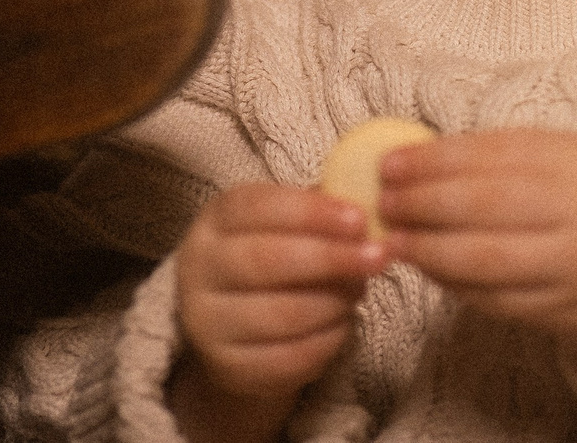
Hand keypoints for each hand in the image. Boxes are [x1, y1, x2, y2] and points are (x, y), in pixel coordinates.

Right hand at [171, 183, 385, 440]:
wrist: (229, 328)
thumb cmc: (267, 262)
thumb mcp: (279, 227)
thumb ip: (315, 215)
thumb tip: (364, 212)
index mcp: (214, 221)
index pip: (257, 208)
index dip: (311, 213)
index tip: (360, 220)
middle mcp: (199, 269)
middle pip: (266, 260)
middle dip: (330, 258)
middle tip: (377, 258)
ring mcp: (207, 322)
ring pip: (281, 314)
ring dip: (334, 302)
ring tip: (359, 292)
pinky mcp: (228, 367)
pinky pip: (289, 357)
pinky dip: (327, 340)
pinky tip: (344, 324)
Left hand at [377, 130, 576, 352]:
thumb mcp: (566, 157)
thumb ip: (502, 155)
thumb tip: (418, 159)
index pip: (490, 157)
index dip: (431, 162)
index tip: (389, 165)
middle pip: (482, 207)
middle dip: (422, 204)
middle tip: (382, 201)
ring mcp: (572, 270)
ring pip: (484, 260)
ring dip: (427, 250)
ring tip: (392, 239)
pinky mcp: (562, 315)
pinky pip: (494, 300)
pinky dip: (452, 284)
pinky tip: (428, 268)